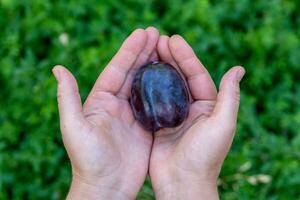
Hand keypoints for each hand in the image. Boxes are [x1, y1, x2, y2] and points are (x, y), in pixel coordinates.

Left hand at [53, 27, 158, 199]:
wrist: (106, 187)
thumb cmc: (88, 160)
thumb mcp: (74, 127)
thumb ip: (67, 98)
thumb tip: (58, 68)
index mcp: (101, 100)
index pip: (117, 69)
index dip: (129, 50)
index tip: (143, 33)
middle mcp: (117, 104)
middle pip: (133, 73)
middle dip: (144, 52)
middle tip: (158, 34)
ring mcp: (133, 115)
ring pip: (146, 85)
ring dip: (156, 66)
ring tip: (167, 48)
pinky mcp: (146, 126)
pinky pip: (157, 103)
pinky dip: (165, 88)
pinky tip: (174, 77)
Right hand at [149, 35, 244, 198]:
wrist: (182, 183)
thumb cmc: (205, 157)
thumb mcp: (222, 125)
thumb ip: (230, 97)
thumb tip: (238, 69)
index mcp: (208, 106)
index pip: (196, 75)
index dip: (186, 56)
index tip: (173, 40)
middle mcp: (191, 108)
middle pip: (179, 77)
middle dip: (169, 58)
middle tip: (157, 40)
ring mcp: (173, 116)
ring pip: (164, 87)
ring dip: (156, 69)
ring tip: (146, 52)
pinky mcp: (158, 124)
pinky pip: (151, 101)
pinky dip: (145, 87)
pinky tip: (137, 75)